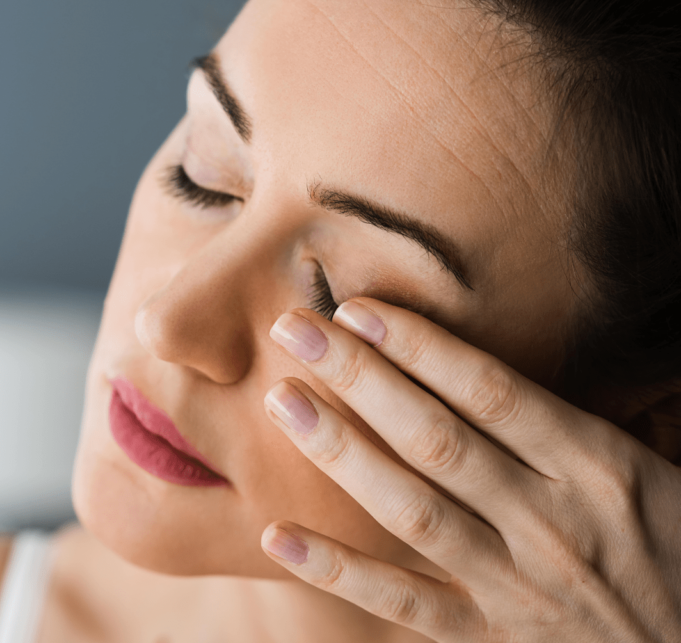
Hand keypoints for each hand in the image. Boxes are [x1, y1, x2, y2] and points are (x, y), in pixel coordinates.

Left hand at [260, 299, 680, 641]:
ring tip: (282, 401)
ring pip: (412, 510)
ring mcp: (519, 585)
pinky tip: (278, 533)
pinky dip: (338, 571)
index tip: (356, 308)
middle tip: (294, 329)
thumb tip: (486, 356)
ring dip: (341, 452)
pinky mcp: (491, 638)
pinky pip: (404, 603)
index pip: (491, 392)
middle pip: (437, 437)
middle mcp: (553, 522)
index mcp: (598, 467)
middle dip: (359, 377)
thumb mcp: (647, 471)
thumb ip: (566, 423)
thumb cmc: (670, 547)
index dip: (418, 345)